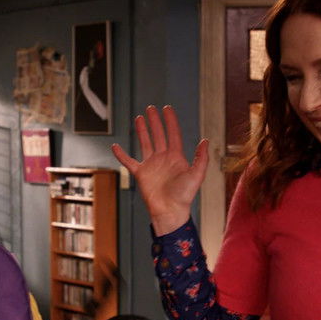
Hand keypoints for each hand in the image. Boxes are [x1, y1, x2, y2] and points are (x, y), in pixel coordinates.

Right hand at [111, 105, 209, 235]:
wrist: (170, 212)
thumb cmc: (185, 196)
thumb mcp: (197, 175)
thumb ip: (201, 158)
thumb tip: (205, 140)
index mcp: (176, 157)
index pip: (173, 134)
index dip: (170, 121)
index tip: (167, 108)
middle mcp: (163, 158)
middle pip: (158, 135)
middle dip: (155, 121)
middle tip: (151, 108)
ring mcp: (151, 165)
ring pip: (145, 143)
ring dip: (142, 131)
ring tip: (139, 118)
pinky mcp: (141, 174)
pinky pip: (129, 162)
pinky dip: (121, 155)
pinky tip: (115, 146)